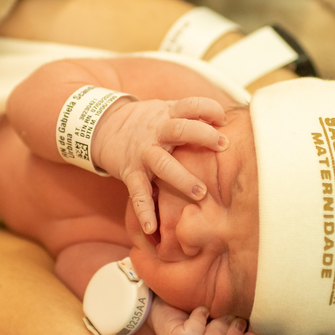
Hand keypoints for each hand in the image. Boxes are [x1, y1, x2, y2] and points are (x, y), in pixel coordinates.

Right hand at [92, 96, 226, 234]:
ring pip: (162, 164)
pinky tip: (152, 229)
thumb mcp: (167, 111)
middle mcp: (156, 132)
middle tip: (224, 146)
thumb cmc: (148, 122)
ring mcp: (143, 153)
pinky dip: (144, 211)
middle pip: (180, 129)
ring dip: (182, 178)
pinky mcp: (130, 172)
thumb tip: (229, 124)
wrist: (105, 126)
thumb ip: (191, 117)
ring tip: (200, 193)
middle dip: (203, 136)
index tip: (224, 119)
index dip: (209, 108)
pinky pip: (138, 193)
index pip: (191, 105)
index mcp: (168, 115)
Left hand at [149, 301, 260, 334]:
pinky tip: (201, 311)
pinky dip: (199, 319)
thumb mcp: (224, 317)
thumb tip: (257, 329)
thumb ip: (239, 327)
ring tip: (215, 313)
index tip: (251, 331)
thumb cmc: (198, 309)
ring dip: (217, 327)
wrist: (165, 299)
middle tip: (232, 318)